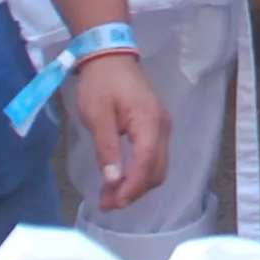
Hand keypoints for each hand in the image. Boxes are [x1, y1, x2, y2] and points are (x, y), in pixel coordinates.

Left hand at [72, 49, 170, 211]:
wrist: (110, 55)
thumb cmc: (101, 83)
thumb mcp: (97, 116)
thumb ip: (106, 149)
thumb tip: (113, 181)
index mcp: (149, 122)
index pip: (147, 165)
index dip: (131, 188)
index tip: (111, 203)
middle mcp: (163, 126)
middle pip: (157, 171)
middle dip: (134, 191)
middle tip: (107, 203)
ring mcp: (163, 126)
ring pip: (158, 166)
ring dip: (137, 185)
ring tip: (110, 195)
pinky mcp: (157, 126)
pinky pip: (155, 157)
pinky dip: (140, 172)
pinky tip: (120, 178)